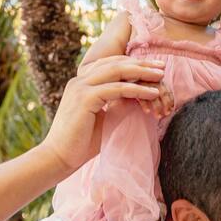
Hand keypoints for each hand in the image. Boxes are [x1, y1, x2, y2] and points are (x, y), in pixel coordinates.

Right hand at [43, 56, 168, 174]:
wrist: (58, 158)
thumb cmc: (80, 144)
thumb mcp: (102, 119)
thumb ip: (115, 105)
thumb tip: (135, 98)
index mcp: (81, 83)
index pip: (110, 65)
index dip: (132, 64)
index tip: (153, 68)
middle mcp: (79, 81)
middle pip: (115, 63)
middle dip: (140, 63)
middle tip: (162, 65)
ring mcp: (80, 87)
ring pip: (117, 71)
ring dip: (141, 72)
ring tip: (161, 76)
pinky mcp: (85, 98)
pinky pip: (117, 89)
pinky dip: (136, 89)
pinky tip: (151, 93)